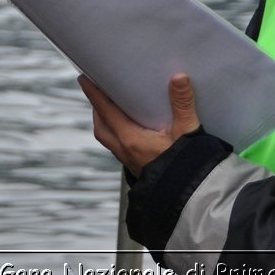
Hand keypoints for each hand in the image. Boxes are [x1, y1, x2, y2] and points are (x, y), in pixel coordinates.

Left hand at [79, 73, 200, 177]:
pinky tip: (130, 129)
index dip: (94, 94)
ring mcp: (129, 161)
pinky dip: (117, 134)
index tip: (84, 79)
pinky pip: (118, 147)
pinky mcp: (137, 168)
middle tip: (98, 92)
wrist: (190, 196)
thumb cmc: (186, 166)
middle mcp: (125, 150)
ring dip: (106, 122)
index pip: (105, 111)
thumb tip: (178, 78)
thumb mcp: (186, 130)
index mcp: (131, 139)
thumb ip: (182, 103)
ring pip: (108, 138)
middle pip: (101, 126)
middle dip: (97, 108)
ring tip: (112, 108)